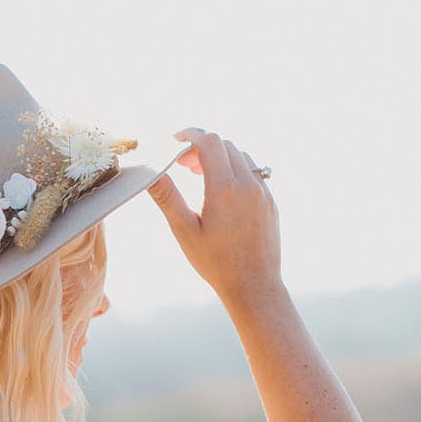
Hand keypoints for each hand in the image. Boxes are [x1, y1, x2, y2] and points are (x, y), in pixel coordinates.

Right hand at [148, 128, 282, 303]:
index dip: (189, 135)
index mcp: (224, 189)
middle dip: (201, 148)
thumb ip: (167, 197)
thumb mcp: (184, 230)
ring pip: (241, 156)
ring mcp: (263, 192)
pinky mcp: (271, 202)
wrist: (254, 286)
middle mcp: (248, 185)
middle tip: (183, 166)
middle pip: (224, 145)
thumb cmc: (215, 263)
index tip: (174, 140)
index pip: (208, 142)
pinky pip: (254, 172)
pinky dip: (235, 170)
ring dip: (219, 158)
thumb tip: (149, 173)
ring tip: (201, 178)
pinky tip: (222, 192)